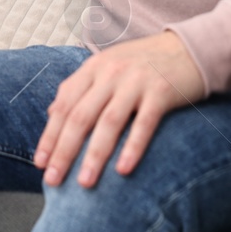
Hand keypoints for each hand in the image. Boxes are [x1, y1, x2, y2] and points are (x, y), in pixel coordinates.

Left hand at [33, 30, 208, 187]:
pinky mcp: (162, 92)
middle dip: (64, 151)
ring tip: (85, 183)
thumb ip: (80, 88)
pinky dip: (132, 147)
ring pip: (109, 122)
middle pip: (81, 116)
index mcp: (93, 68)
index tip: (40, 163)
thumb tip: (52, 114)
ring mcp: (136, 81)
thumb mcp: (107, 67)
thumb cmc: (144, 64)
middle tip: (53, 180)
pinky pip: (144, 123)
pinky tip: (122, 170)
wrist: (190, 48)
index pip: (64, 105)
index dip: (50, 135)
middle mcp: (111, 73)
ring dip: (94, 155)